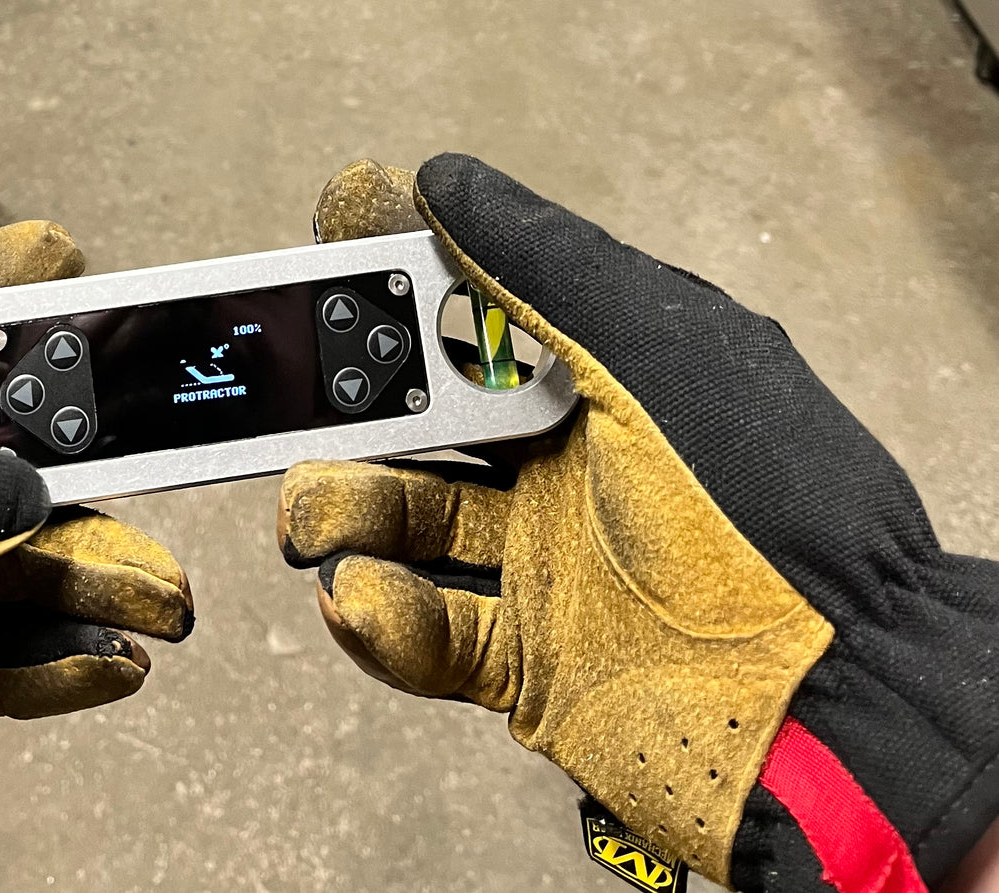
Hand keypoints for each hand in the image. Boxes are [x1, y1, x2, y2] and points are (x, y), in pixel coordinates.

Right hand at [281, 155, 998, 891]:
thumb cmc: (766, 505)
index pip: (474, 309)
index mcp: (602, 379)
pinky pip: (427, 633)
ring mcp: (544, 564)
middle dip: (349, 410)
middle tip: (294, 407)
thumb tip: (443, 179)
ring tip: (311, 512)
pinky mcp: (526, 664)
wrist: (834, 699)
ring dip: (345, 511)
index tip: (330, 238)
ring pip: (405, 525)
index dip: (399, 272)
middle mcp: (566, 464)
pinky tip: (362, 597)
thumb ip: (545, 269)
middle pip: (418, 423)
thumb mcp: (658, 356)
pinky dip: (382, 617)